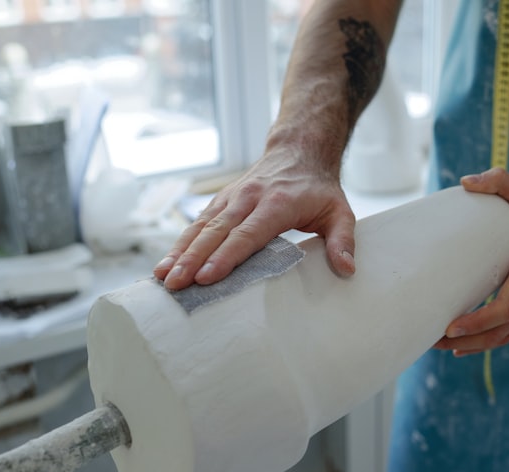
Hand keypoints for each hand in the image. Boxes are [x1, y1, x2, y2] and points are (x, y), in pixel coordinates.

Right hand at [153, 146, 356, 289]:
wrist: (300, 150)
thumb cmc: (319, 188)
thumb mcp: (341, 211)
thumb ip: (343, 240)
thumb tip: (346, 269)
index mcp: (277, 204)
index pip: (248, 234)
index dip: (226, 256)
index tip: (207, 277)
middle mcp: (248, 199)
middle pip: (216, 232)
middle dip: (193, 259)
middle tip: (174, 284)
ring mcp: (231, 198)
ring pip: (201, 227)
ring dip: (180, 252)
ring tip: (162, 277)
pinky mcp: (221, 201)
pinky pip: (197, 224)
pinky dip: (180, 243)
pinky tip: (166, 263)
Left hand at [434, 168, 508, 355]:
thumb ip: (500, 181)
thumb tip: (464, 182)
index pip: (503, 311)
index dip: (476, 324)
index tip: (450, 328)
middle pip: (498, 333)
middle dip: (464, 341)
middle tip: (431, 340)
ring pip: (503, 338)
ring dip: (472, 346)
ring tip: (439, 344)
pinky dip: (488, 341)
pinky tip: (465, 345)